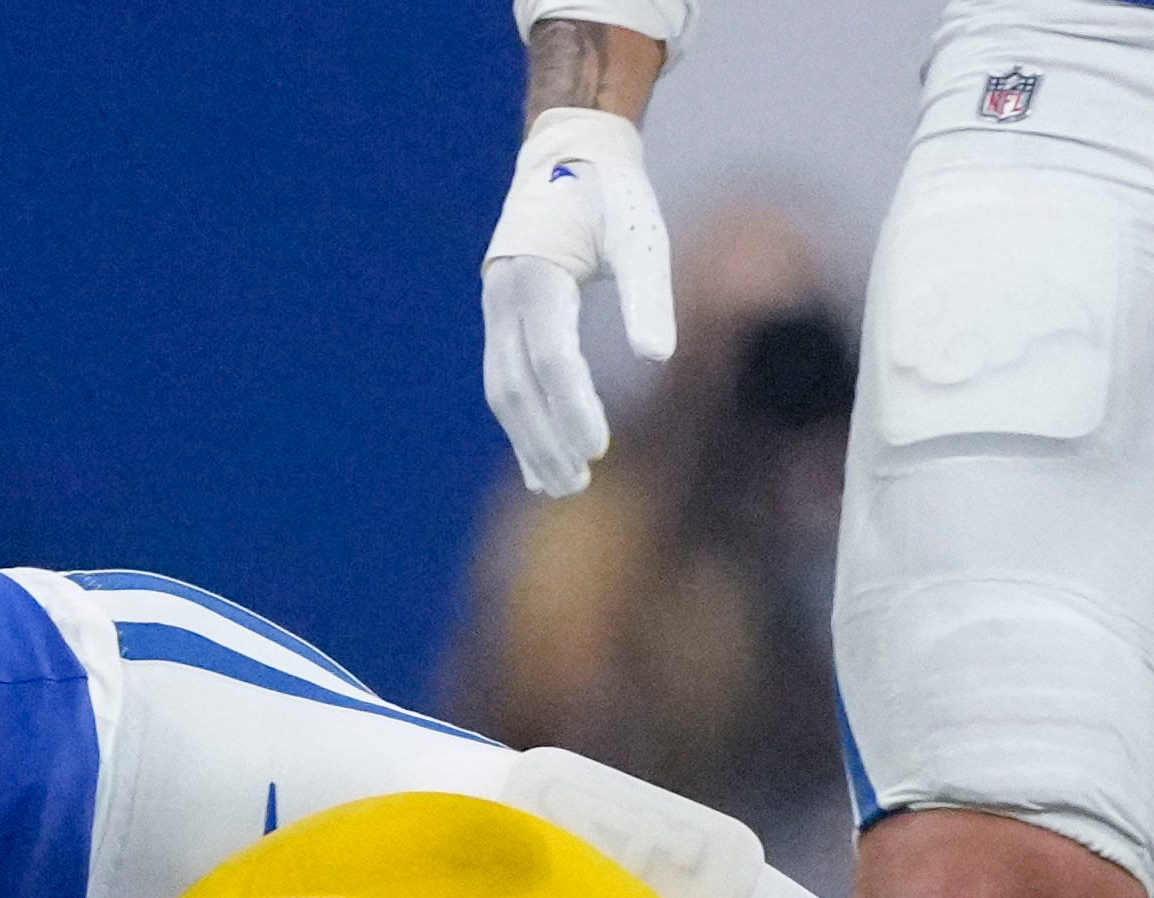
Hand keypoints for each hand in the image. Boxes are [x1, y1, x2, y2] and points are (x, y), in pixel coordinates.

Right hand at [480, 107, 675, 497]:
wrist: (569, 154)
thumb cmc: (613, 195)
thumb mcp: (640, 236)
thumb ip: (648, 295)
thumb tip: (657, 359)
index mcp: (535, 275)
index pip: (551, 357)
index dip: (573, 406)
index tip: (601, 448)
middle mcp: (504, 298)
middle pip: (516, 387)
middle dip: (544, 440)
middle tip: (577, 486)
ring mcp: (496, 311)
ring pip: (503, 391)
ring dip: (529, 442)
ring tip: (559, 486)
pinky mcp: (502, 320)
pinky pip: (505, 381)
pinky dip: (523, 423)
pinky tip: (543, 458)